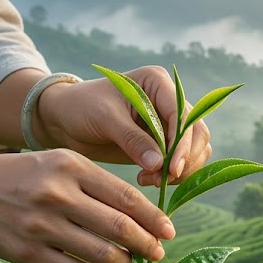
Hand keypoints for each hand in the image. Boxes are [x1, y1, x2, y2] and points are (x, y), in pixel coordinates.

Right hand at [0, 149, 174, 262]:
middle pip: (119, 228)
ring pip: (102, 254)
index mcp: (72, 167)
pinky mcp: (27, 253)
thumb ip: (101, 185)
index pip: (127, 198)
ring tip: (130, 261)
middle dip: (147, 244)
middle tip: (158, 252)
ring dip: (124, 262)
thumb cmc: (30, 175)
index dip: (154, 219)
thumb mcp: (64, 163)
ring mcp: (41, 226)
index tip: (169, 231)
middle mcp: (58, 195)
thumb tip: (146, 218)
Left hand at [37, 66, 211, 185]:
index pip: (183, 114)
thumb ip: (132, 139)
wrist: (64, 120)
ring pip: (196, 149)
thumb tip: (160, 165)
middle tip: (162, 178)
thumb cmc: (80, 107)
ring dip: (181, 170)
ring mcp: (169, 123)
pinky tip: (147, 179)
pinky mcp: (163, 143)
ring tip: (149, 180)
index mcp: (158, 83)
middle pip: (198, 133)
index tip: (172, 169)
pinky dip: (172, 175)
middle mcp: (169, 101)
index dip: (182, 143)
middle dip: (185, 159)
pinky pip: (182, 161)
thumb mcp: (104, 119)